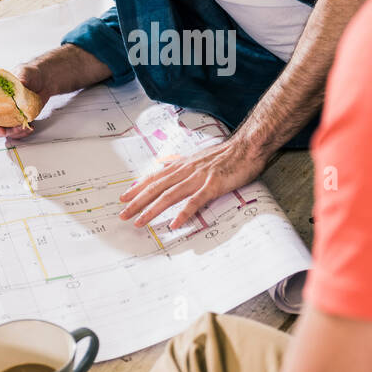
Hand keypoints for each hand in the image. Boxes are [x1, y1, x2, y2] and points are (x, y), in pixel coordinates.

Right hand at [0, 62, 49, 139]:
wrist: (44, 81)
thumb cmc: (30, 74)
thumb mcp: (25, 71)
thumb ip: (21, 77)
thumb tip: (21, 83)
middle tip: (1, 131)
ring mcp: (5, 115)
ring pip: (0, 129)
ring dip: (9, 133)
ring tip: (21, 128)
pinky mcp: (16, 120)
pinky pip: (14, 131)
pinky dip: (20, 133)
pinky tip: (29, 127)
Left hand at [118, 136, 268, 230]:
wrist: (248, 147)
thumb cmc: (226, 154)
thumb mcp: (199, 157)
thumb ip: (183, 163)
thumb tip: (167, 166)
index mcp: (183, 165)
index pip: (155, 177)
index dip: (137, 188)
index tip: (123, 198)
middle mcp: (187, 170)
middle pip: (157, 187)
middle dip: (138, 202)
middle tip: (123, 214)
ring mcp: (199, 178)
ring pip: (170, 195)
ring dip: (153, 209)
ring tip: (140, 222)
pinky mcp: (213, 185)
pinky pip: (195, 201)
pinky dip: (184, 213)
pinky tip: (175, 223)